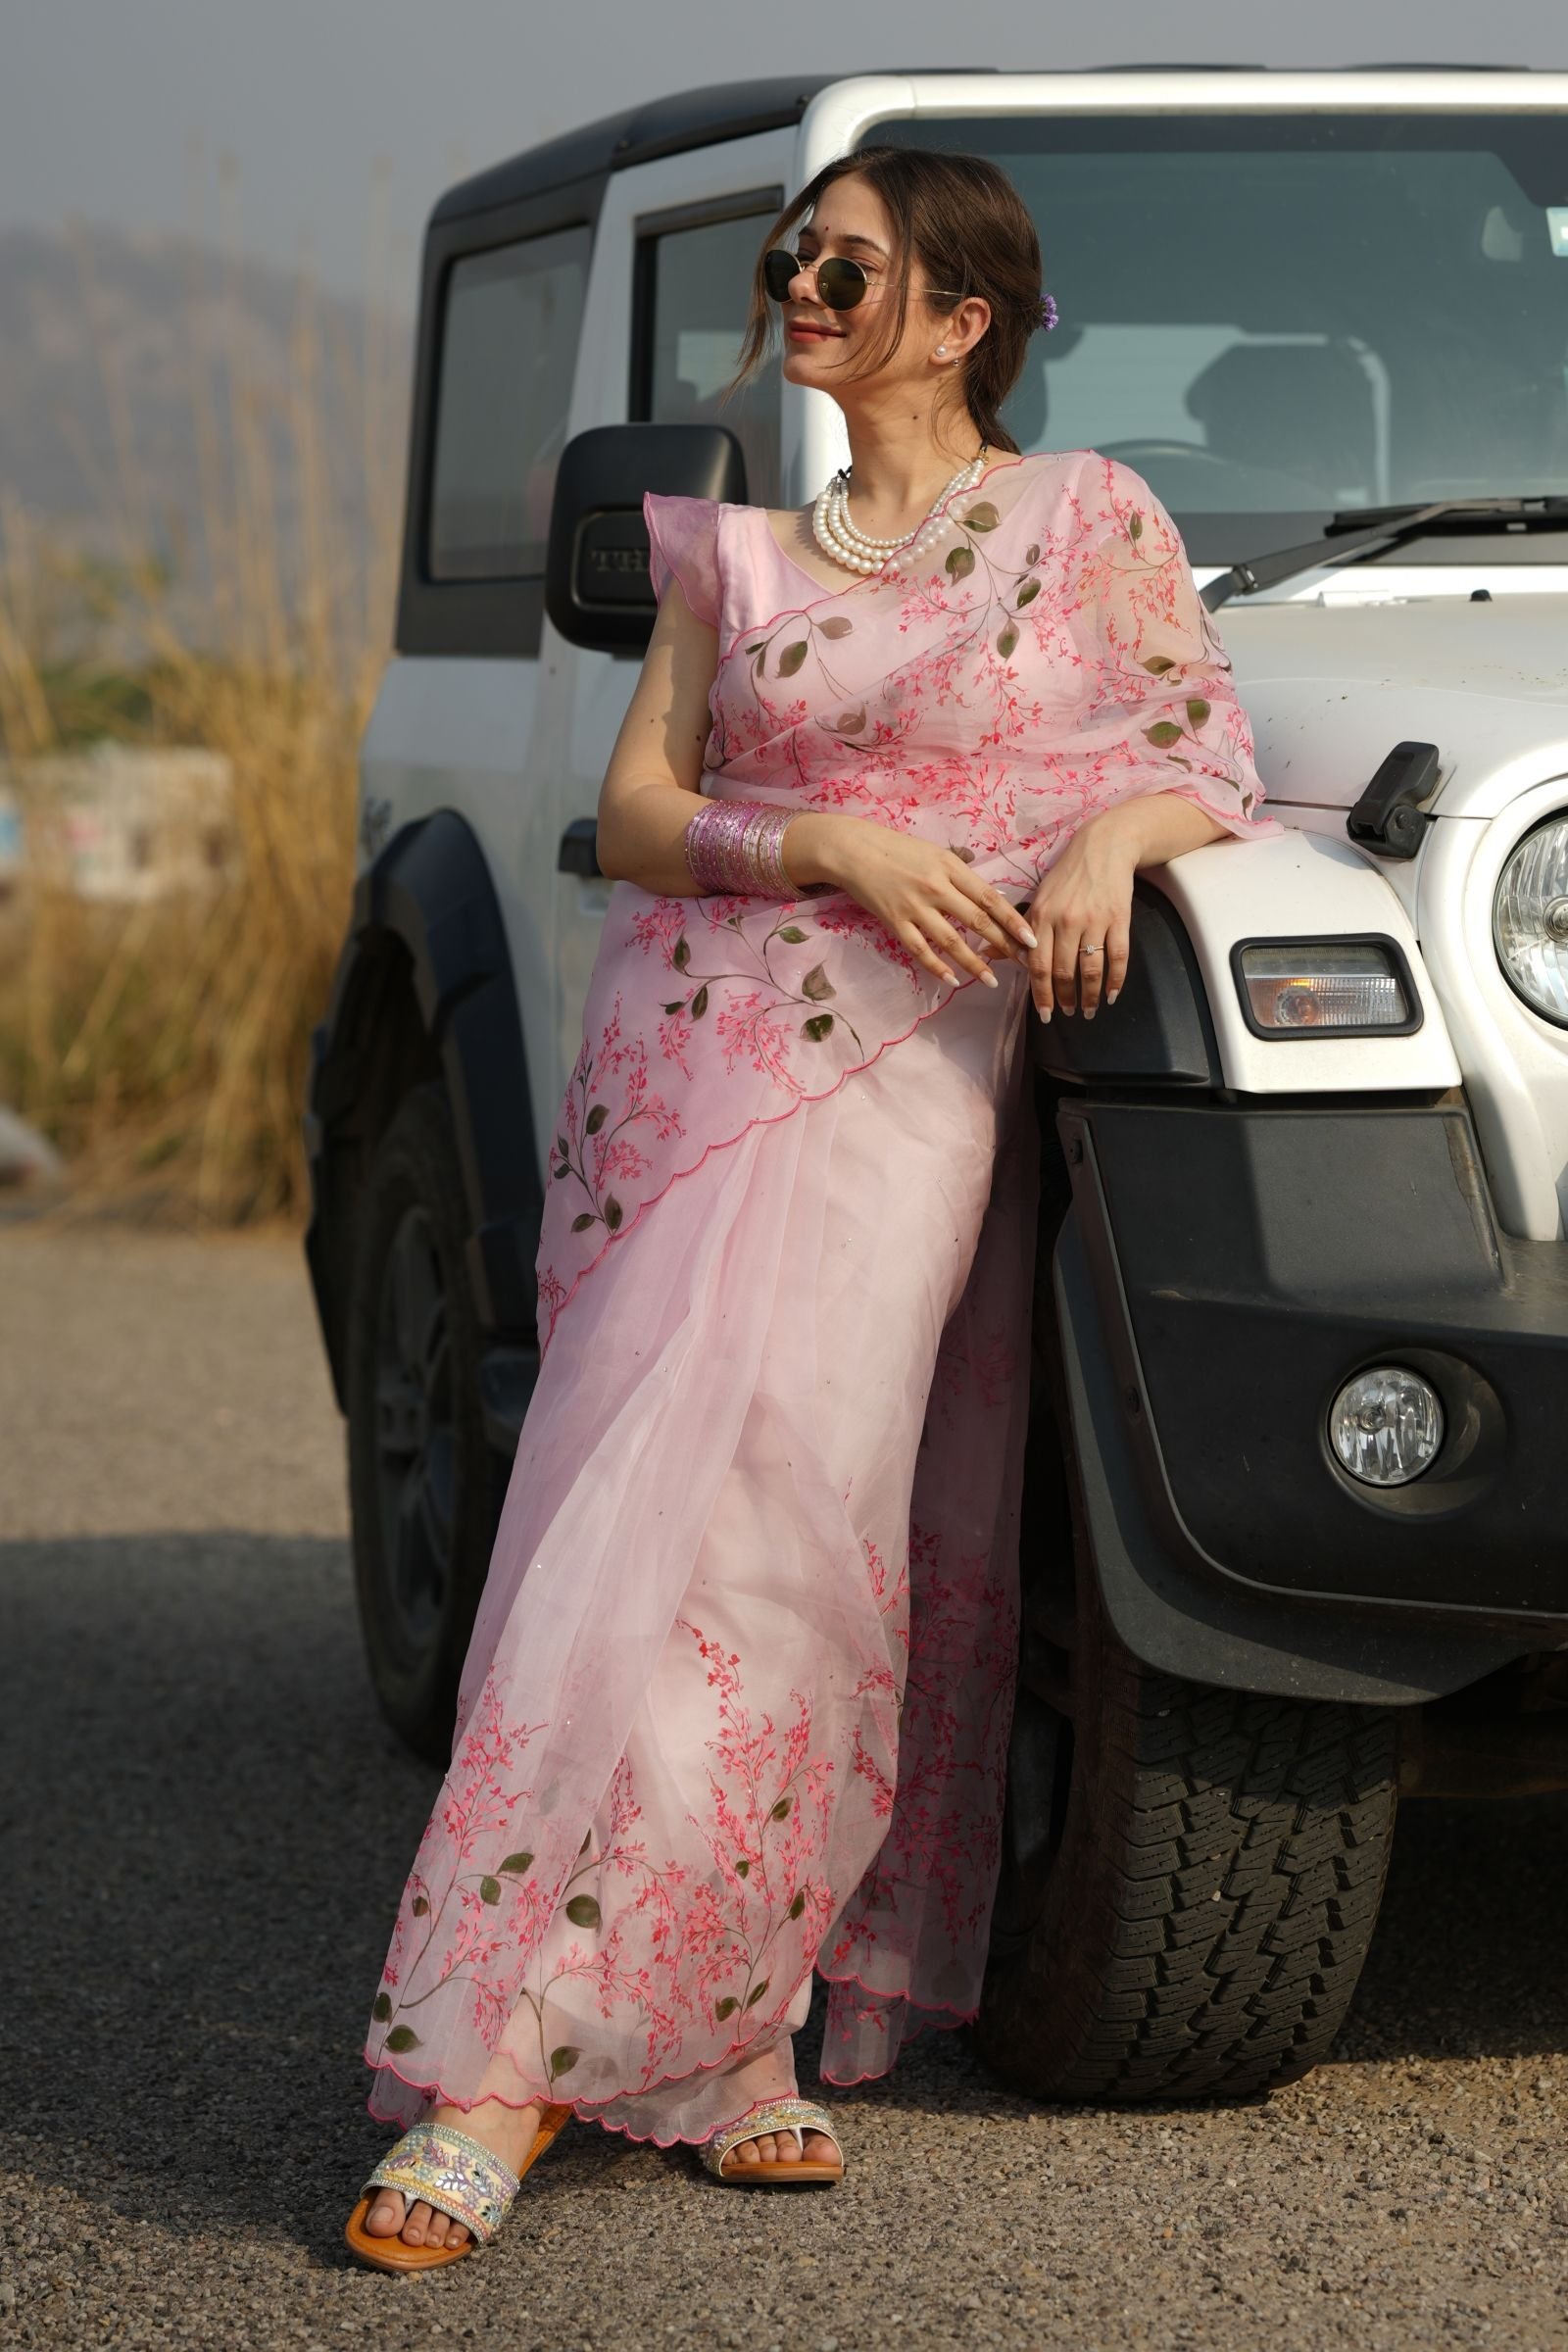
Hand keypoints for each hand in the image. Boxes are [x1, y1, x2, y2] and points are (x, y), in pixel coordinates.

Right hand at [783, 814, 1037, 989]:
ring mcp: (914, 906)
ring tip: (991, 980)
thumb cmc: (897, 849)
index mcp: (950, 867)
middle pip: (976, 921)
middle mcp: (936, 887)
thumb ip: (963, 874)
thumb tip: (994, 897)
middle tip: (1021, 963)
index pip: (989, 898)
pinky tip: (952, 980)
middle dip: (1002, 945)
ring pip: (951, 941)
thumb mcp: (936, 853)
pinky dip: (937, 967)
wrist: (854, 850)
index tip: (1031, 938)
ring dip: (974, 963)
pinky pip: (920, 950)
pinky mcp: (894, 922)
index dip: (1012, 920)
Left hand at [1022, 813, 1138, 1020]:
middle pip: (1063, 971)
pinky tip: (1111, 994)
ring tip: (1089, 1010)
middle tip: (1067, 1014)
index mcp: (1041, 917)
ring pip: (1091, 969)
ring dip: (1090, 995)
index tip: (1045, 1014)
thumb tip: (988, 954)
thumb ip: (1018, 931)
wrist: (1103, 846)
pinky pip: (1118, 957)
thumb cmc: (1067, 876)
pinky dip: (1115, 980)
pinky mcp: (1119, 918)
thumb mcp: (1038, 899)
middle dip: (1064, 998)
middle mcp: (1065, 921)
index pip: (1037, 964)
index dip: (1041, 994)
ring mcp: (1094, 920)